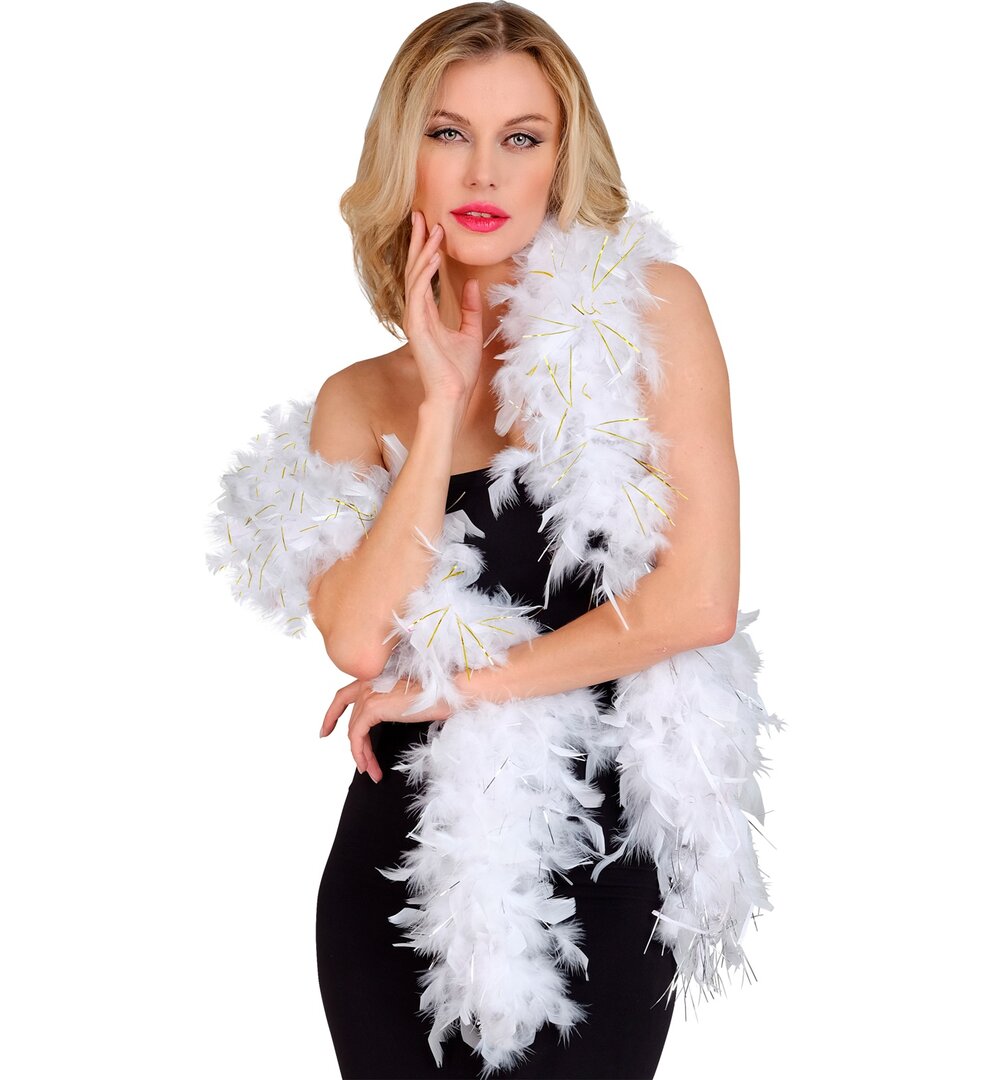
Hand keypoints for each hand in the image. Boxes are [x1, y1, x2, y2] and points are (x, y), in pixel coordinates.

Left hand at [319, 676, 454, 783]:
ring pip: (354, 731)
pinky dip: (359, 753)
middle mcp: (368, 683)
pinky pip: (357, 736)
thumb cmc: (437, 696)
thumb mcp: (407, 702)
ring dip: (361, 755)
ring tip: (371, 772)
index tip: (325, 730)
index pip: (344, 696)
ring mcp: (369, 693)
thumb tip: (382, 727)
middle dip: (357, 746)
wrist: (449, 692)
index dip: (332, 714)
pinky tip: (367, 766)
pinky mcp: (372, 707)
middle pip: (352, 719)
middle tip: (363, 765)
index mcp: (375, 677)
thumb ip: (390, 707)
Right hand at [404, 209, 483, 417]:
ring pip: (416, 276)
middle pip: (415, 269)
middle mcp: (417, 312)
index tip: (433, 225)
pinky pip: (419, 292)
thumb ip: (469, 308)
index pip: (424, 274)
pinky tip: (435, 257)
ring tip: (432, 229)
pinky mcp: (416, 325)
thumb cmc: (459, 369)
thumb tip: (471, 284)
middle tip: (421, 214)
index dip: (427, 249)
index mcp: (427, 313)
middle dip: (419, 241)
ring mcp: (414, 318)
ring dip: (424, 251)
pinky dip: (426, 273)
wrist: (454, 393)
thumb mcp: (470, 331)